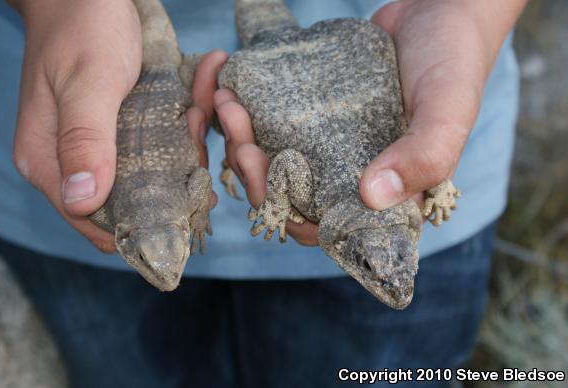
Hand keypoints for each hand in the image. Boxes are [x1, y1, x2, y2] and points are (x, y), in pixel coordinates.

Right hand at [12, 0, 225, 251]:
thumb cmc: (83, 28)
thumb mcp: (90, 82)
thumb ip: (85, 139)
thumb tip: (83, 203)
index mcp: (49, 161)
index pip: (92, 221)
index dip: (140, 225)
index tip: (187, 205)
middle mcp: (70, 163)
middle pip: (128, 203)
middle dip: (171, 183)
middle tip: (198, 143)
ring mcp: (94, 148)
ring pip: (147, 177)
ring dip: (182, 154)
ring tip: (199, 115)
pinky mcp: (116, 132)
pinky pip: (154, 149)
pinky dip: (179, 135)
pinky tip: (196, 109)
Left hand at [216, 0, 524, 245]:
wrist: (439, 10)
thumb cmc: (453, 64)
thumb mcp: (448, 112)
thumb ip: (424, 157)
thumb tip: (370, 196)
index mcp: (380, 196)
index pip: (321, 225)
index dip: (282, 209)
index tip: (260, 166)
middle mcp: (347, 175)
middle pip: (284, 194)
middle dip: (249, 168)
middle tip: (235, 125)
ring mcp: (326, 145)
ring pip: (269, 161)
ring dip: (237, 139)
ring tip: (226, 101)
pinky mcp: (311, 114)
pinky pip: (270, 124)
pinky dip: (244, 112)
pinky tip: (228, 87)